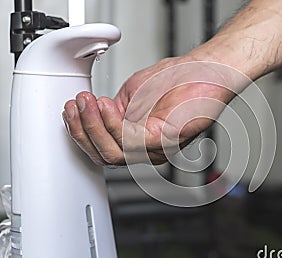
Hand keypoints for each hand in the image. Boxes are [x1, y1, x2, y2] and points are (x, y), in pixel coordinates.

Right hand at [63, 56, 234, 165]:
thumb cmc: (177, 81)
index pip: (103, 149)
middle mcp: (148, 150)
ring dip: (93, 125)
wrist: (204, 71)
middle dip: (83, 130)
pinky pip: (129, 140)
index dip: (82, 132)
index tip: (69, 112)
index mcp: (139, 141)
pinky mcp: (166, 141)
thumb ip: (112, 111)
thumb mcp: (131, 96)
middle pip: (105, 155)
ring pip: (114, 152)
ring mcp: (158, 148)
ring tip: (85, 102)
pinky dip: (111, 122)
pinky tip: (103, 105)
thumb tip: (93, 116)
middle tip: (74, 106)